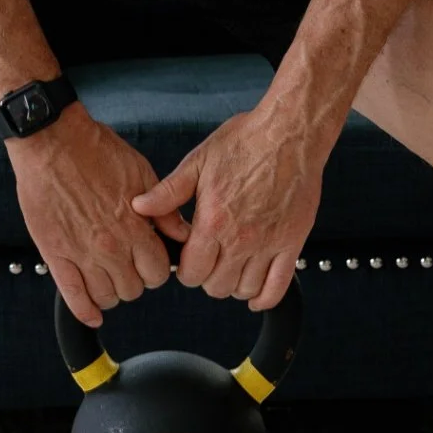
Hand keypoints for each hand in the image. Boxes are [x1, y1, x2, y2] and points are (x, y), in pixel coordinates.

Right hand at [10, 106, 189, 327]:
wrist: (53, 141)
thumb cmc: (95, 150)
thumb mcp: (142, 173)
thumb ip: (163, 209)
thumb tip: (182, 233)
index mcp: (134, 226)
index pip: (157, 272)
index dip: (157, 269)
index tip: (149, 261)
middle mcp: (110, 246)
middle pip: (134, 289)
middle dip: (135, 280)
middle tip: (128, 267)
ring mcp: (81, 253)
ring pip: (106, 297)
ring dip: (111, 292)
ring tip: (109, 278)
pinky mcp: (55, 254)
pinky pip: (72, 296)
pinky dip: (84, 311)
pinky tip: (92, 314)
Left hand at [130, 104, 322, 310]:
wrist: (290, 133)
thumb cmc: (246, 141)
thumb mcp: (198, 161)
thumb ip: (168, 192)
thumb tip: (139, 207)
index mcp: (214, 221)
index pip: (191, 273)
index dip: (186, 271)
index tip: (190, 259)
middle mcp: (241, 238)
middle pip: (216, 287)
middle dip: (208, 278)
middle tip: (210, 262)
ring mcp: (269, 243)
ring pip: (244, 290)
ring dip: (234, 286)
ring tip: (231, 269)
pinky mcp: (292, 243)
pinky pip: (277, 287)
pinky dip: (264, 299)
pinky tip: (255, 295)